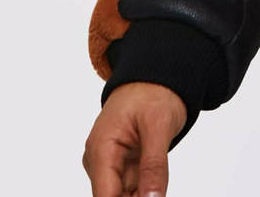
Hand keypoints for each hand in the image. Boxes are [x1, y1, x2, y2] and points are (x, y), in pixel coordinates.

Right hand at [82, 81, 186, 196]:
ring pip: (124, 195)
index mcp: (101, 149)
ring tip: (158, 184)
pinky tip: (156, 187)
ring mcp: (111, 162)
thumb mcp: (159, 125)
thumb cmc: (154, 91)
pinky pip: (132, 186)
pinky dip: (145, 189)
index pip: (105, 196)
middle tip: (158, 190)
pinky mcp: (123, 163)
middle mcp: (100, 160)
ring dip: (142, 194)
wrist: (156, 75)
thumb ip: (155, 165)